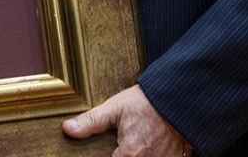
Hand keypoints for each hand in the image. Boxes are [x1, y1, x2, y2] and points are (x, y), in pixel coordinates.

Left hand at [62, 85, 191, 156]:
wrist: (179, 97)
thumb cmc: (147, 102)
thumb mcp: (116, 108)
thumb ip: (91, 122)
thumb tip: (68, 129)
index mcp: (129, 155)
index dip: (106, 155)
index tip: (108, 149)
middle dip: (122, 154)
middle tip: (121, 143)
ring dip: (135, 154)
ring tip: (135, 143)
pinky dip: (150, 154)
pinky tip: (146, 146)